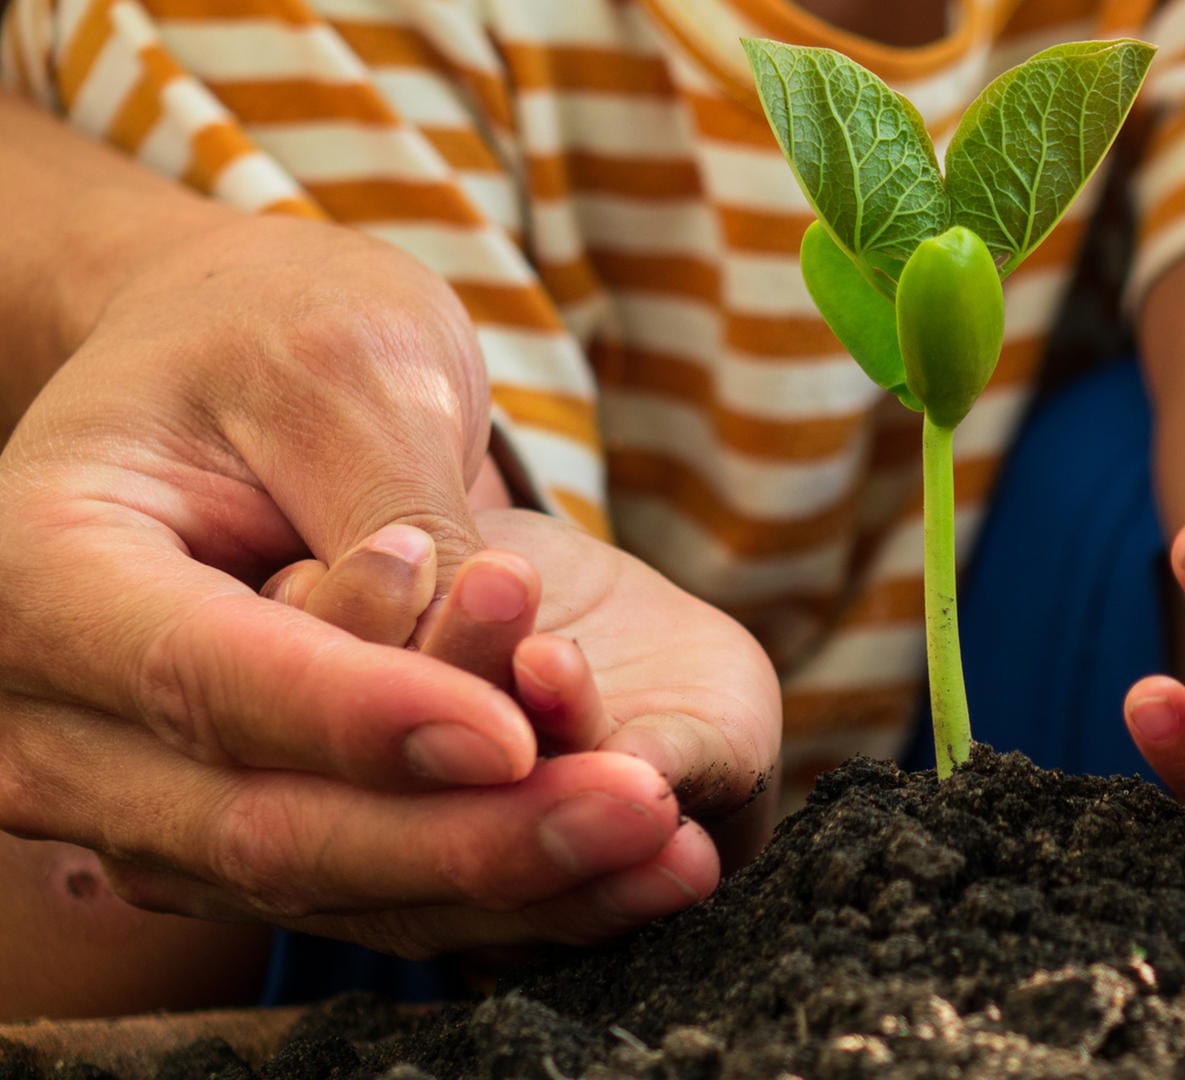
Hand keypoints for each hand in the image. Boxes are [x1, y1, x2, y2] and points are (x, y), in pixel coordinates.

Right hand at [0, 216, 691, 954]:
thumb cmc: (274, 333)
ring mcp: (119, 799)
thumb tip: (480, 680)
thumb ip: (401, 520)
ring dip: (500, 883)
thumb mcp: (348, 370)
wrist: (222, 360)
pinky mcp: (209, 836)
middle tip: (638, 816)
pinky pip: (350, 891)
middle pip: (260, 826)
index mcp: (39, 572)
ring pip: (316, 886)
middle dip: (465, 838)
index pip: (208, 682)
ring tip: (664, 857)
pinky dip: (488, 886)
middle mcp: (45, 720)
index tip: (514, 739)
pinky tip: (623, 870)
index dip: (366, 722)